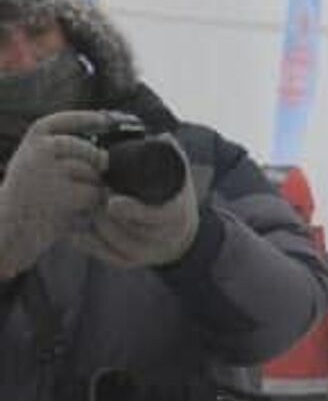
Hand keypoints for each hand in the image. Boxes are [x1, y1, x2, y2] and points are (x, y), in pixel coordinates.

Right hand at [0, 110, 110, 276]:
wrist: (6, 232)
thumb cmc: (25, 201)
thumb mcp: (34, 168)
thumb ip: (62, 155)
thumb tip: (106, 154)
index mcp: (32, 143)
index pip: (63, 122)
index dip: (86, 119)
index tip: (106, 120)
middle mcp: (40, 152)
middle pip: (90, 151)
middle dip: (95, 167)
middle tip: (78, 187)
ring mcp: (51, 171)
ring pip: (94, 174)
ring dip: (92, 189)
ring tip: (70, 203)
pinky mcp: (63, 193)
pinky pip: (95, 193)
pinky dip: (92, 205)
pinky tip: (75, 212)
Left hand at [72, 137, 198, 268]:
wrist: (180, 234)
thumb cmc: (174, 199)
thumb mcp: (181, 178)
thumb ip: (173, 157)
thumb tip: (162, 137)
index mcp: (176, 215)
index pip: (155, 217)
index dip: (133, 211)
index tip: (113, 202)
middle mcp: (164, 238)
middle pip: (129, 231)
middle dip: (107, 217)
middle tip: (91, 200)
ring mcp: (147, 253)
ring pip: (114, 243)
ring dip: (96, 227)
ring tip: (84, 210)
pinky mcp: (131, 262)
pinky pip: (105, 256)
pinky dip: (89, 245)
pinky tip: (74, 232)